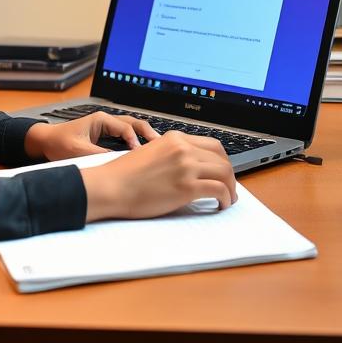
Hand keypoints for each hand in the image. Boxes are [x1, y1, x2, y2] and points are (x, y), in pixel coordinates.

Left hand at [25, 112, 158, 161]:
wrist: (44, 142)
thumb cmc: (58, 143)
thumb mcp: (78, 151)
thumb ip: (98, 155)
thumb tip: (118, 162)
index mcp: (101, 120)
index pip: (126, 127)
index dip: (135, 140)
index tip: (140, 153)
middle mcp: (106, 121)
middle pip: (134, 123)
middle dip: (147, 133)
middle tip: (160, 145)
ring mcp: (107, 128)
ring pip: (131, 129)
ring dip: (143, 137)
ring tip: (157, 148)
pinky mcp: (106, 136)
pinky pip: (125, 136)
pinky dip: (136, 142)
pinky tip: (143, 153)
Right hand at [81, 132, 236, 221]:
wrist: (111, 187)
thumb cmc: (124, 175)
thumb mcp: (150, 153)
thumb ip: (171, 155)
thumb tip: (189, 167)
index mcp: (174, 138)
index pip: (212, 145)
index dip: (221, 160)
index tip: (222, 171)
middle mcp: (183, 149)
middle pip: (221, 159)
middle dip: (229, 175)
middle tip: (228, 187)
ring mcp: (185, 167)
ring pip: (224, 173)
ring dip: (230, 188)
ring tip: (227, 198)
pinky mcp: (186, 187)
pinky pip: (218, 190)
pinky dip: (225, 198)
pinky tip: (221, 204)